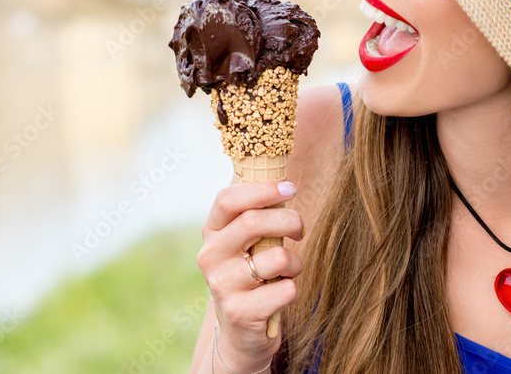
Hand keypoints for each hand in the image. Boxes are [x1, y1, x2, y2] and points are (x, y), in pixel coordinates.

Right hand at [198, 179, 304, 370]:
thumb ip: (258, 213)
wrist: (242, 332)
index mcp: (212, 232)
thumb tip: (285, 177)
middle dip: (289, 221)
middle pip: (253, 221)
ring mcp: (222, 286)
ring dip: (295, 261)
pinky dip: (293, 289)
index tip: (291, 188)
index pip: (228, 198)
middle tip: (300, 230)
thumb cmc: (253, 275)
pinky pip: (286, 289)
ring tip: (289, 270)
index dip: (263, 189)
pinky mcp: (240, 313)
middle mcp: (210, 257)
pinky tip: (281, 295)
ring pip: (276, 257)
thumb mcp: (248, 243)